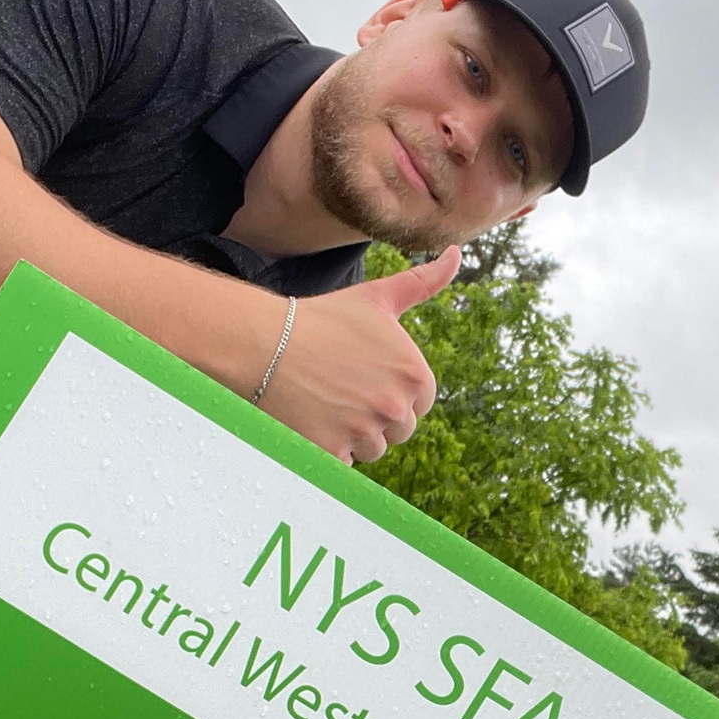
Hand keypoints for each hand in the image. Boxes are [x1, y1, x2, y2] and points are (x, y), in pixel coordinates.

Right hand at [259, 246, 459, 462]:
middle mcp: (395, 408)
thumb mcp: (378, 298)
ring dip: (353, 435)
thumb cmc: (322, 319)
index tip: (366, 374)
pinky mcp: (333, 454)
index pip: (420, 404)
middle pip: (399, 431)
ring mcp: (364, 434)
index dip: (393, 391)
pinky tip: (312, 419)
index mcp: (414, 376)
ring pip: (373, 450)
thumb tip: (455, 253)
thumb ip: (422, 283)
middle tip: (342, 388)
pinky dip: (329, 449)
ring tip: (326, 402)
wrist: (263, 342)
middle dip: (375, 415)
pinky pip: (344, 464)